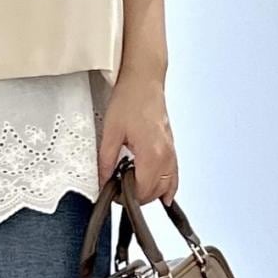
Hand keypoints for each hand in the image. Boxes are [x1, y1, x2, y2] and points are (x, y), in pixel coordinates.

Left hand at [97, 70, 177, 203]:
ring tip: (133, 185)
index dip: (126, 197)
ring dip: (151, 192)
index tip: (114, 193)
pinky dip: (169, 186)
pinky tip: (163, 193)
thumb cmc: (130, 99)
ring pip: (167, 185)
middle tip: (119, 188)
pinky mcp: (171, 147)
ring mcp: (171, 151)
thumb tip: (103, 180)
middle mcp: (165, 155)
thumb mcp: (110, 132)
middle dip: (137, 196)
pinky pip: (174, 174)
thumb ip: (106, 160)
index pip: (142, 190)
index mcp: (151, 153)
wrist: (144, 81)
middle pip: (155, 192)